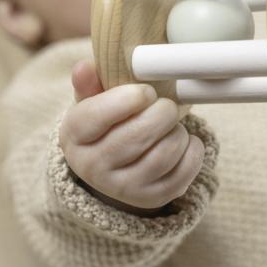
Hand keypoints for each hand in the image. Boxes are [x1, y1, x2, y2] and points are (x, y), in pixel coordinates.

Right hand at [58, 59, 204, 210]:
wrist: (112, 166)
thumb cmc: (106, 124)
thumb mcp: (92, 101)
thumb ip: (89, 83)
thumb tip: (84, 68)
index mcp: (74, 136)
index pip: (97, 116)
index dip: (127, 99)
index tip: (145, 92)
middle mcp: (92, 167)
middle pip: (137, 135)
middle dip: (162, 112)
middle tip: (166, 105)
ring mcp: (122, 187)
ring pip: (164, 153)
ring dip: (178, 131)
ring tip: (172, 124)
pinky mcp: (150, 198)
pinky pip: (183, 172)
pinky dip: (192, 151)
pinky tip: (185, 141)